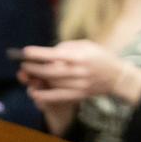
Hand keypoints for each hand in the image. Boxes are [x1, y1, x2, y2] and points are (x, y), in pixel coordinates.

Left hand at [18, 40, 140, 114]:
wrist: (117, 76)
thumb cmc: (99, 56)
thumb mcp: (86, 45)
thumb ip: (67, 47)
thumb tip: (48, 53)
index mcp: (80, 56)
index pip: (55, 55)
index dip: (39, 54)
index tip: (26, 51)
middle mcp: (79, 71)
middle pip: (50, 71)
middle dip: (33, 67)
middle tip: (23, 64)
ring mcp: (79, 84)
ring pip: (52, 83)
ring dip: (37, 79)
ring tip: (27, 75)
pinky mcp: (79, 94)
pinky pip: (59, 97)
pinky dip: (45, 96)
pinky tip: (34, 93)